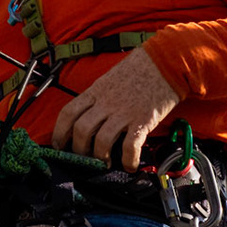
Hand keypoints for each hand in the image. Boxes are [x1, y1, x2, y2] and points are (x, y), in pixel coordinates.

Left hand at [50, 47, 182, 169]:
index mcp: (96, 91)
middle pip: (82, 130)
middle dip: (79, 150)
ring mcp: (124, 112)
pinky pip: (131, 145)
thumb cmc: (140, 68)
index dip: (59, 133)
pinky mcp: (143, 120)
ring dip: (100, 157)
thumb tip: (88, 117)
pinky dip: (128, 160)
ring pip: (102, 141)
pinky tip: (130, 165)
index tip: (59, 146)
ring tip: (104, 163)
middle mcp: (106, 103)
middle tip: (83, 159)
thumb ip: (98, 97)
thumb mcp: (110, 79)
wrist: (167, 60)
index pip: (68, 113)